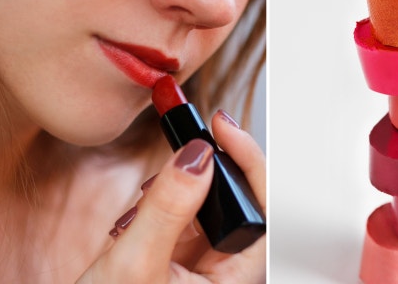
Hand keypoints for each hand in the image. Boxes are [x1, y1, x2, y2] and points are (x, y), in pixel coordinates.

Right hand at [77, 110, 265, 282]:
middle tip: (186, 144)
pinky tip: (139, 215)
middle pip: (239, 203)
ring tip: (147, 200)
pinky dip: (163, 204)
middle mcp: (224, 272)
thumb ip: (168, 209)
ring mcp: (201, 265)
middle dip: (208, 172)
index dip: (249, 162)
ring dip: (180, 190)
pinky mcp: (178, 259)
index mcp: (232, 281)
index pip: (263, 210)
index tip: (221, 128)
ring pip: (208, 207)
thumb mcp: (134, 266)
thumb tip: (197, 157)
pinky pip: (182, 218)